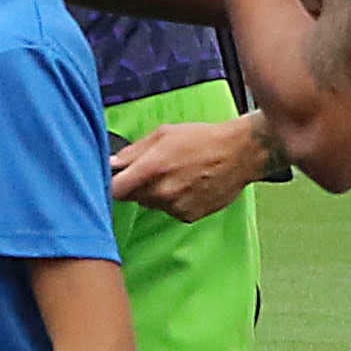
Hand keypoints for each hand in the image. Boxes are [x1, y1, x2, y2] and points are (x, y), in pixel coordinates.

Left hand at [109, 112, 270, 214]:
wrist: (240, 154)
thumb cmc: (202, 139)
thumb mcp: (164, 134)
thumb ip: (134, 151)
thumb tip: (112, 163)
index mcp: (151, 169)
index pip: (115, 190)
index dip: (111, 186)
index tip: (113, 180)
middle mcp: (162, 192)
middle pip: (132, 198)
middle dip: (135, 186)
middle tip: (152, 170)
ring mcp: (175, 207)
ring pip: (151, 204)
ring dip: (155, 193)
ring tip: (175, 175)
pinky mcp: (188, 216)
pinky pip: (169, 211)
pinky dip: (173, 201)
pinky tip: (187, 185)